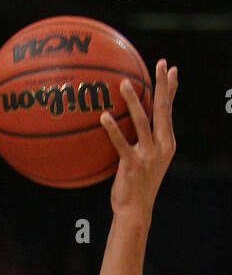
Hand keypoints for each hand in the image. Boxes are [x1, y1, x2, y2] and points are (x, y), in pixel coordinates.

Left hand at [102, 59, 177, 222]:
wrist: (136, 210)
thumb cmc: (138, 183)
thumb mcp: (148, 159)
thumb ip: (146, 139)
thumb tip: (137, 121)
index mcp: (167, 142)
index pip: (168, 110)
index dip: (170, 89)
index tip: (170, 69)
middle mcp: (161, 146)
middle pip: (162, 110)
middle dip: (162, 85)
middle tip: (158, 65)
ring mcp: (148, 156)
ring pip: (142, 122)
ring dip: (133, 101)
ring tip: (125, 84)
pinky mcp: (132, 165)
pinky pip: (121, 143)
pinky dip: (113, 129)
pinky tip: (104, 117)